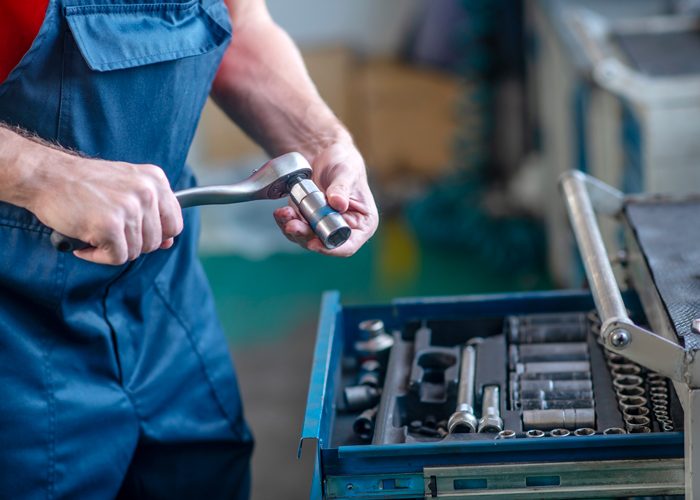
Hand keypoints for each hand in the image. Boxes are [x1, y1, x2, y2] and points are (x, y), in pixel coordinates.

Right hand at [28, 153, 182, 264]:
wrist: (45, 176)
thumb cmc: (83, 184)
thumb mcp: (126, 187)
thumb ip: (150, 212)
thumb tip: (167, 243)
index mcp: (155, 180)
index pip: (174, 223)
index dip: (157, 236)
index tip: (137, 234)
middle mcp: (147, 192)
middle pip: (154, 242)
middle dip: (131, 244)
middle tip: (108, 232)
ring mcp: (130, 208)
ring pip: (136, 252)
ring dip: (112, 249)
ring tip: (94, 232)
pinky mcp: (111, 225)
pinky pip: (117, 258)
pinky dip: (98, 256)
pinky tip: (85, 243)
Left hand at [273, 142, 378, 256]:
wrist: (326, 153)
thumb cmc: (344, 162)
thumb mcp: (346, 172)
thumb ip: (342, 188)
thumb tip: (339, 204)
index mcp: (363, 223)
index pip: (349, 245)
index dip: (332, 248)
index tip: (315, 243)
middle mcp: (344, 229)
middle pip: (324, 243)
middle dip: (305, 237)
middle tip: (292, 226)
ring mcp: (325, 226)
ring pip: (307, 238)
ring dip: (293, 229)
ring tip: (284, 214)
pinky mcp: (309, 221)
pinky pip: (297, 227)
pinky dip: (287, 221)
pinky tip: (281, 212)